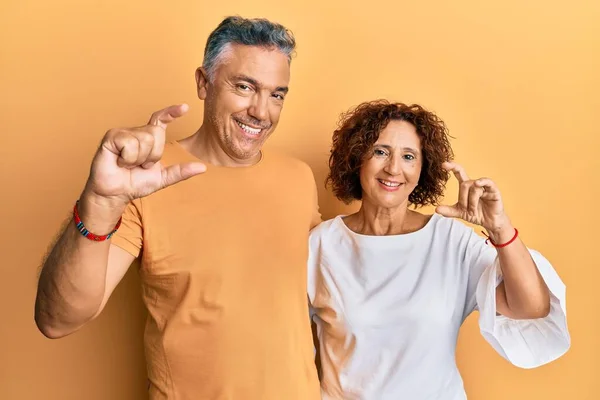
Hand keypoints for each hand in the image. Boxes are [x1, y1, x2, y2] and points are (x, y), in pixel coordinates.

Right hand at [84, 104, 205, 207]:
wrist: (116, 194)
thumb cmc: (135, 183)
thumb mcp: (162, 178)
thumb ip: (180, 172)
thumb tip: (202, 168)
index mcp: (149, 138)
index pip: (161, 120)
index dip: (172, 112)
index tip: (185, 108)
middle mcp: (137, 131)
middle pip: (156, 134)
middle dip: (152, 155)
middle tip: (140, 165)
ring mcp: (123, 132)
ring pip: (145, 139)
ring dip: (139, 159)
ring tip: (128, 164)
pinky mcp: (112, 136)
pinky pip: (130, 143)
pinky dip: (128, 158)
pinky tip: (120, 161)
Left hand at [435, 162, 510, 233]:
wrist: (489, 222)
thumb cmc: (476, 214)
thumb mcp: (460, 213)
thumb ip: (449, 211)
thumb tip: (436, 209)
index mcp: (466, 187)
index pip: (459, 173)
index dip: (452, 167)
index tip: (443, 164)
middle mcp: (475, 184)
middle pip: (464, 184)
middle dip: (463, 199)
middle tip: (466, 210)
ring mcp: (484, 186)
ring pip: (474, 187)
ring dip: (472, 201)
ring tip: (473, 211)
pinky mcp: (493, 190)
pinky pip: (487, 182)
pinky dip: (482, 181)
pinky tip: (478, 184)